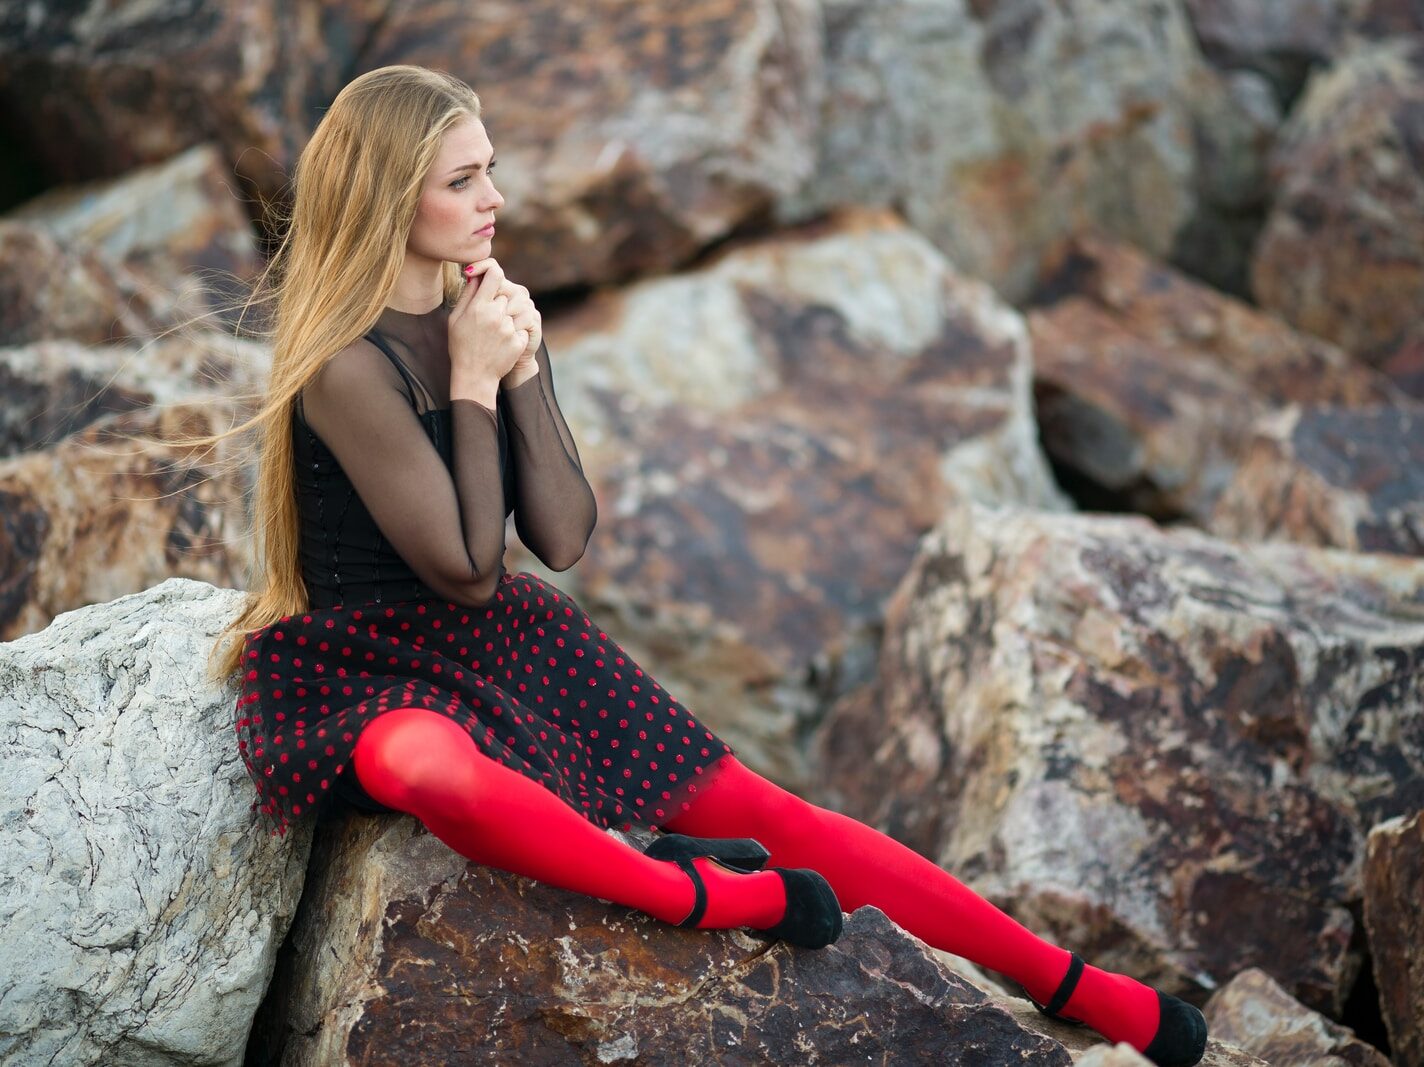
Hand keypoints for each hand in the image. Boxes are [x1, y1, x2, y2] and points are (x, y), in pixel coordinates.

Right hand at [448, 258, 527, 400]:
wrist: (474, 376)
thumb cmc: (461, 346)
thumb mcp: (456, 318)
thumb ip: (468, 294)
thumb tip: (476, 274)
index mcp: (478, 307)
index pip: (495, 274)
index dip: (493, 271)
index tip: (490, 277)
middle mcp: (495, 315)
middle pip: (505, 294)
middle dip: (498, 301)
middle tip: (488, 318)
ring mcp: (509, 329)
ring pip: (514, 311)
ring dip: (506, 318)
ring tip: (494, 333)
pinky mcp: (519, 341)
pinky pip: (520, 328)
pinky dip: (514, 333)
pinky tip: (502, 344)